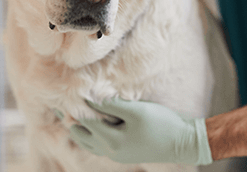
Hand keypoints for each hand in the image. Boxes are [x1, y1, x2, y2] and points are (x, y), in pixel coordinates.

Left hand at [69, 98, 212, 164]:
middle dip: (71, 119)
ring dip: (80, 128)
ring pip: (88, 143)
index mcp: (112, 141)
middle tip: (61, 103)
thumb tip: (89, 97)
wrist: (184, 142)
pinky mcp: (123, 153)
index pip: (84, 121)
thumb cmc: (162, 124)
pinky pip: (98, 145)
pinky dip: (91, 134)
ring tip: (71, 113)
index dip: (74, 105)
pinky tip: (92, 123)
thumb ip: (112, 105)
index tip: (66, 91)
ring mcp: (116, 154)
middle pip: (80, 135)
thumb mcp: (136, 110)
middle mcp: (110, 151)